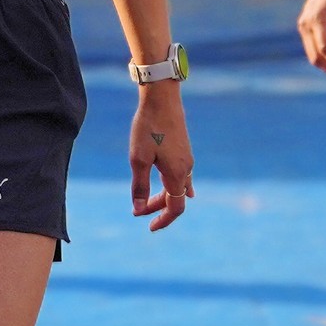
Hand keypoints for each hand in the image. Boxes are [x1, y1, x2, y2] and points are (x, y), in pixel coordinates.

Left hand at [129, 84, 195, 230]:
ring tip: (146, 201)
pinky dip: (172, 186)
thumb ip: (140, 186)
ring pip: (178, 187)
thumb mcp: (138, 159)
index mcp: (176, 174)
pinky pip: (182, 176)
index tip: (149, 227)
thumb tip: (139, 209)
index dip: (163, 220)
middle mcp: (186, 168)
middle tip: (138, 212)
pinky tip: (174, 187)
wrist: (162, 99)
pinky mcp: (184, 149)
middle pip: (176, 198)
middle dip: (158, 208)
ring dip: (163, 196)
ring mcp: (187, 158)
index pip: (175, 208)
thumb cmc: (148, 127)